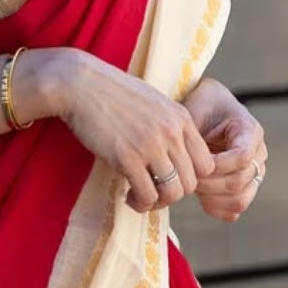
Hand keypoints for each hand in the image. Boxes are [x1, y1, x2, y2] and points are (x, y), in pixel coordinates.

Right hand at [52, 51, 215, 212]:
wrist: (80, 84)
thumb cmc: (112, 93)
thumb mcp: (153, 102)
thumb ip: (169, 125)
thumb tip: (174, 155)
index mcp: (182, 118)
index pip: (206, 164)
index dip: (189, 178)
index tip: (169, 178)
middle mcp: (172, 132)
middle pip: (191, 183)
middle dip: (173, 194)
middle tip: (154, 191)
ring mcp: (151, 145)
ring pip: (173, 193)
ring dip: (158, 202)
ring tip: (141, 197)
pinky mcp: (128, 158)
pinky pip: (147, 195)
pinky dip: (140, 203)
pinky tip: (128, 195)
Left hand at [181, 76, 266, 222]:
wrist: (206, 110)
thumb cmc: (199, 109)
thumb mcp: (196, 114)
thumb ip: (194, 138)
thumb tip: (186, 166)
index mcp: (251, 131)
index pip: (242, 157)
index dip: (217, 165)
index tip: (194, 164)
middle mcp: (258, 154)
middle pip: (240, 181)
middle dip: (208, 183)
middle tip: (186, 177)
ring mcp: (254, 173)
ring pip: (240, 199)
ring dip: (212, 198)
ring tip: (192, 187)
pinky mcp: (245, 187)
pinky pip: (236, 208)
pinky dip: (217, 208)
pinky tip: (201, 198)